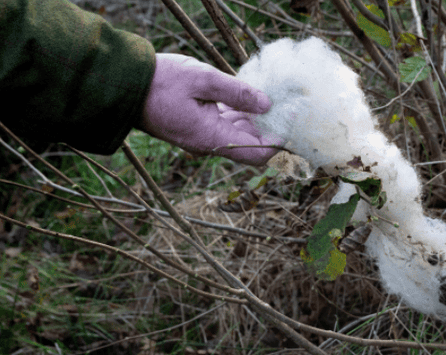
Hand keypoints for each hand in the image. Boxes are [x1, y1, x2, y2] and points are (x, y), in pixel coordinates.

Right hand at [139, 53, 281, 165]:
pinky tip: (247, 96)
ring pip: (239, 134)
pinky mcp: (195, 127)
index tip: (292, 123)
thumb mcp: (202, 79)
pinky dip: (239, 114)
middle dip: (270, 128)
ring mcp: (201, 137)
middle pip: (251, 144)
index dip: (279, 143)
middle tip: (287, 106)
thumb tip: (267, 104)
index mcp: (212, 138)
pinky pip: (224, 125)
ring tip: (271, 98)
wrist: (123, 86)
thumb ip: (237, 92)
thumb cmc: (160, 81)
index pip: (257, 154)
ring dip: (255, 120)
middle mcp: (209, 143)